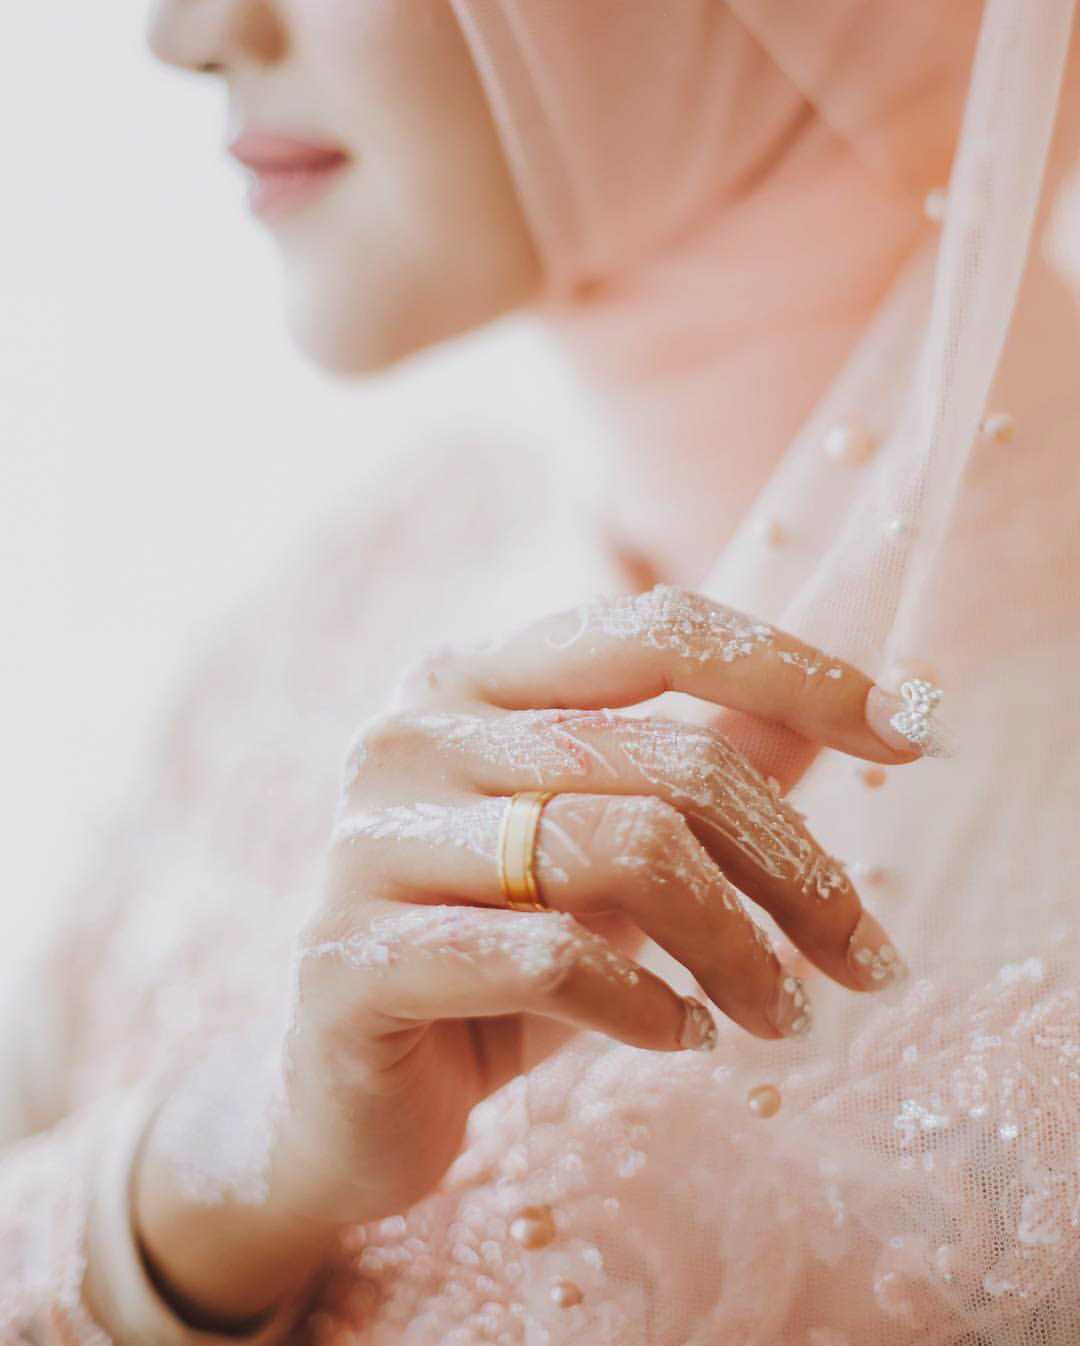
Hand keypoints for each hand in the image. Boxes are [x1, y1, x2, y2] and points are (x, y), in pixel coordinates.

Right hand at [133, 585, 922, 1328]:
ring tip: (783, 1015)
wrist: (346, 1092)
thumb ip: (704, 770)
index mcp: (469, 678)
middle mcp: (409, 732)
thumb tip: (850, 716)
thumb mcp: (609, 851)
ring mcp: (368, 839)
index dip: (796, 669)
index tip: (914, 731)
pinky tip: (681, 1038)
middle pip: (663, 762)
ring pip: (618, 852)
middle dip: (795, 866)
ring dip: (737, 947)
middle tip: (865, 957)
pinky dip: (644, 1004)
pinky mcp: (350, 955)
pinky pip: (546, 958)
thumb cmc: (494, 953)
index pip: (656, 628)